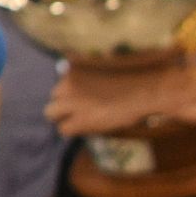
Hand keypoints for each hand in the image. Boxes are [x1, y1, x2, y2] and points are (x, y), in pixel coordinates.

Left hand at [46, 62, 181, 137]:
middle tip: (79, 110)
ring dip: (64, 117)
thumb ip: (86, 73)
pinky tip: (86, 128)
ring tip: (81, 120)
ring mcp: (71, 101)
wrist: (145, 91)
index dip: (70, 92)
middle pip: (53, 97)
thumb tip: (73, 81)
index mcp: (74, 68)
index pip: (60, 82)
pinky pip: (63, 129)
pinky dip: (72, 130)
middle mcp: (68, 83)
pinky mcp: (79, 119)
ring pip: (51, 113)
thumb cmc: (132, 76)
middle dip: (63, 104)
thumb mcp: (103, 66)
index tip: (82, 96)